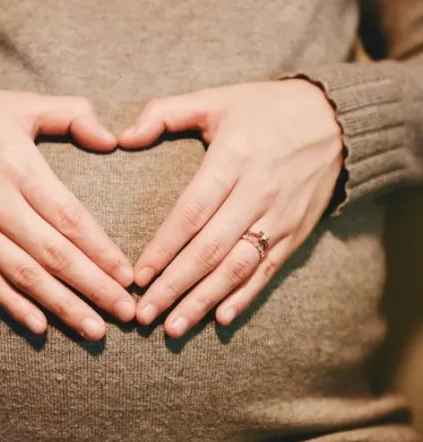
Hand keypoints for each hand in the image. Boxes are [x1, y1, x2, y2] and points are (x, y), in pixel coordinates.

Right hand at [0, 88, 134, 340]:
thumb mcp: (20, 104)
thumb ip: (71, 115)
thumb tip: (111, 140)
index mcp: (18, 166)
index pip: (70, 218)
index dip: (101, 251)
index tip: (127, 276)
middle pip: (54, 255)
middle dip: (94, 287)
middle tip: (126, 314)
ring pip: (25, 276)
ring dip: (62, 306)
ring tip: (95, 329)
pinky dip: (14, 306)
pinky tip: (41, 327)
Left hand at [119, 80, 342, 336]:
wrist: (336, 120)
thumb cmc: (264, 109)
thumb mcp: (215, 99)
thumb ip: (164, 114)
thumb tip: (121, 138)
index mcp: (234, 157)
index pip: (192, 212)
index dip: (163, 247)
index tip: (137, 276)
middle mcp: (259, 191)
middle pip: (210, 249)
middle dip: (174, 286)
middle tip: (144, 314)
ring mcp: (280, 216)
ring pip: (238, 268)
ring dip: (204, 300)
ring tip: (173, 327)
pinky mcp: (296, 232)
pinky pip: (268, 270)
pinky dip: (244, 297)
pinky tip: (220, 318)